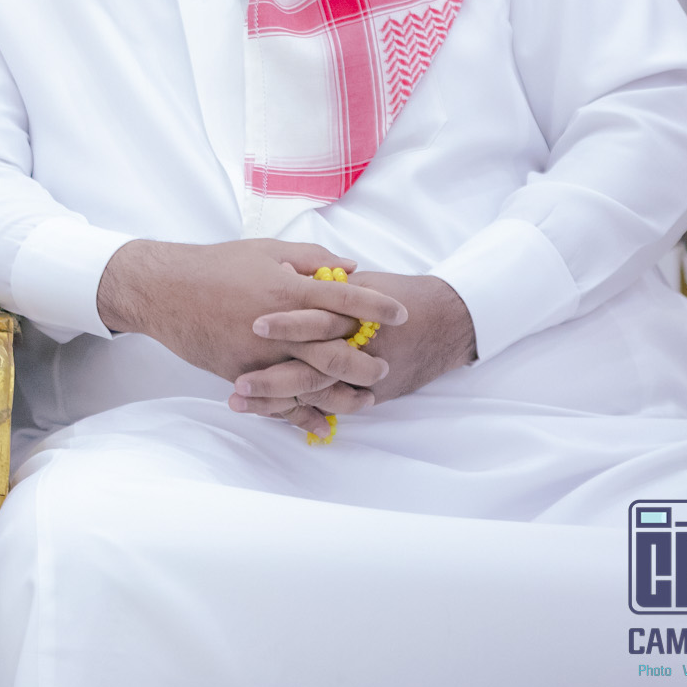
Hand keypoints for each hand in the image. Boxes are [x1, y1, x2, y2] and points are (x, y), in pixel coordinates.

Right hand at [98, 239, 407, 436]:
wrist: (164, 290)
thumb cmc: (216, 264)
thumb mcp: (266, 249)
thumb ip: (312, 258)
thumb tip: (351, 269)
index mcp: (287, 288)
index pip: (345, 299)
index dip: (377, 307)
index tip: (401, 314)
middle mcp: (279, 324)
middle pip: (336, 350)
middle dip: (367, 362)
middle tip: (385, 367)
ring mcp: (260, 353)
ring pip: (312, 382)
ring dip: (343, 394)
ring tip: (365, 399)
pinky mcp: (242, 373)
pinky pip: (279, 400)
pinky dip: (303, 415)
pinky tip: (323, 423)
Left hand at [251, 267, 476, 410]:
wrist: (449, 323)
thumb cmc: (401, 295)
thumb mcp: (363, 281)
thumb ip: (326, 281)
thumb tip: (287, 273)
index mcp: (357, 316)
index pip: (319, 321)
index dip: (287, 325)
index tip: (253, 326)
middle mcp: (361, 351)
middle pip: (313, 369)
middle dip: (273, 377)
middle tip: (237, 382)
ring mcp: (365, 379)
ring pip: (316, 395)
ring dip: (276, 400)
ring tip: (237, 400)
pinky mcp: (371, 396)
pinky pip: (330, 407)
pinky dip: (300, 412)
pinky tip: (269, 413)